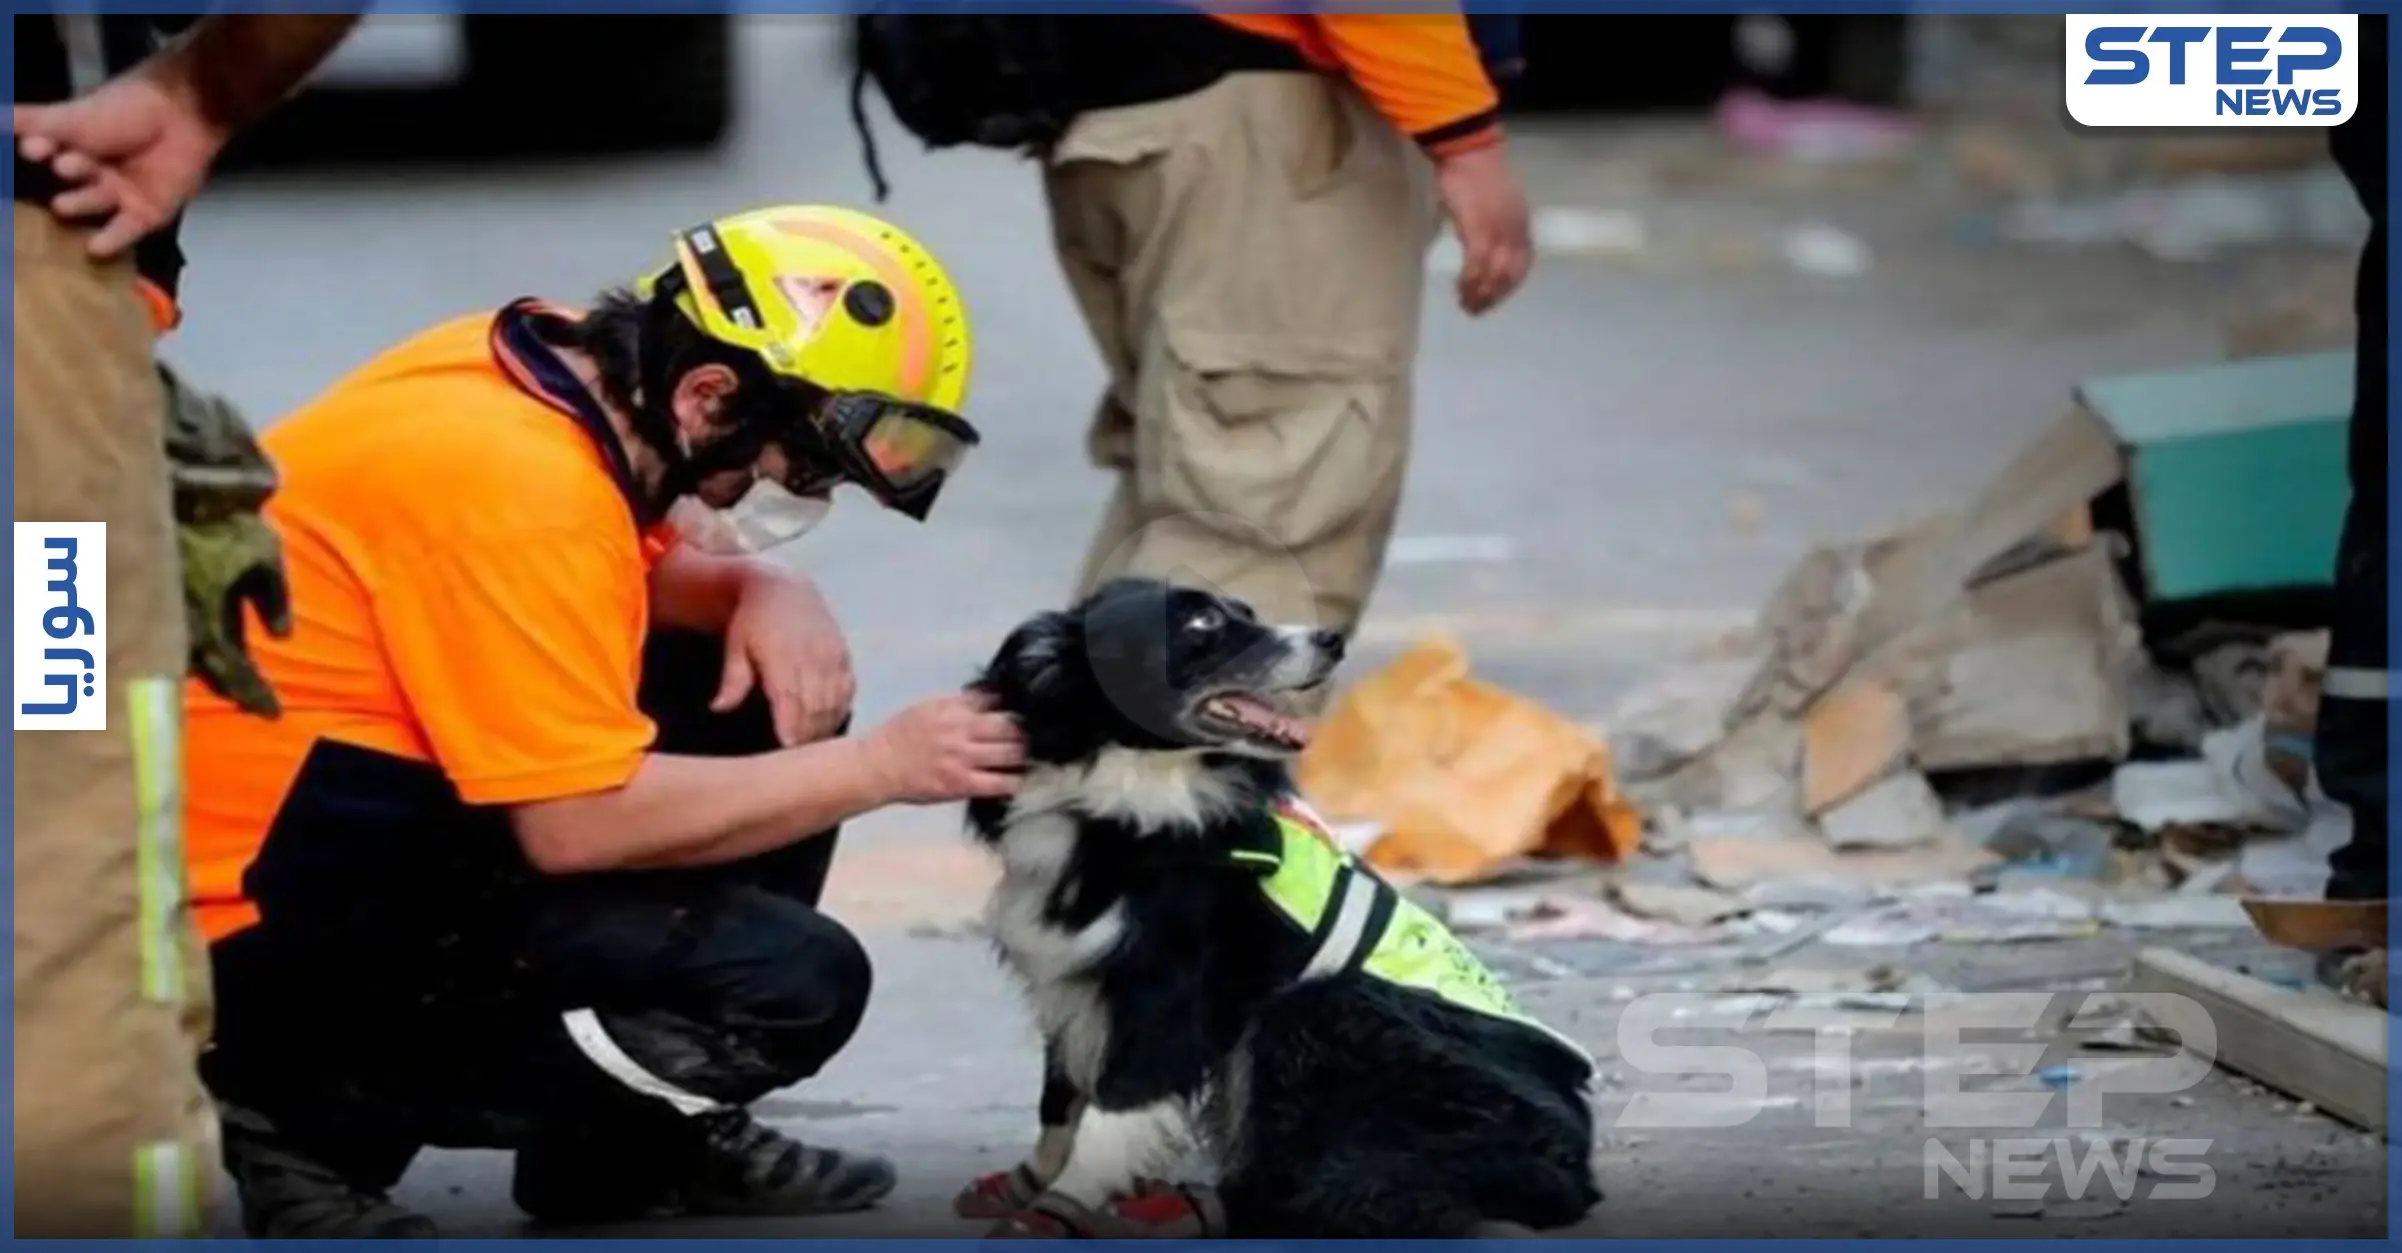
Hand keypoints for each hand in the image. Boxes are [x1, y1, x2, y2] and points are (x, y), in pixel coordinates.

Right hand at [13, 66, 227, 260]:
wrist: (186, 113)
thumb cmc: (128, 109)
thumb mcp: (74, 115)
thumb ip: (33, 120)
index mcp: (70, 147)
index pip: (45, 155)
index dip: (39, 151)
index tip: (32, 149)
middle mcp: (90, 174)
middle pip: (68, 182)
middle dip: (63, 178)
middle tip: (60, 167)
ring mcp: (118, 194)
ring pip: (91, 204)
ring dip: (78, 204)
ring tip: (64, 203)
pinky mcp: (145, 213)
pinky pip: (124, 232)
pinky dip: (110, 240)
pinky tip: (95, 248)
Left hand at [713, 569, 855, 745]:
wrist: (784, 588)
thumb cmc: (752, 621)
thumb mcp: (735, 646)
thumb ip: (733, 680)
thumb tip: (719, 709)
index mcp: (782, 656)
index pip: (791, 700)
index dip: (792, 728)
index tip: (788, 749)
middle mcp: (812, 657)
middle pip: (815, 707)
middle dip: (808, 736)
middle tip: (798, 762)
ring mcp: (832, 656)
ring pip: (834, 702)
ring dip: (824, 727)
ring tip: (813, 750)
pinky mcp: (843, 656)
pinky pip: (847, 691)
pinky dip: (839, 711)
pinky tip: (828, 725)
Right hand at [860, 691, 1024, 803]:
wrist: (876, 766)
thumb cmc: (901, 737)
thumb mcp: (931, 707)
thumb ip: (963, 703)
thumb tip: (993, 696)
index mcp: (954, 709)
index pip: (997, 701)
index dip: (1017, 706)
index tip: (1030, 711)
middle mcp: (960, 730)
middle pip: (1011, 726)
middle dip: (1027, 731)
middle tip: (1038, 737)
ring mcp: (962, 758)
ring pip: (1011, 753)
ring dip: (1026, 755)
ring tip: (1033, 758)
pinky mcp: (960, 784)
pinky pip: (999, 783)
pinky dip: (1014, 781)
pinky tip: (1019, 780)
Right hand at [1432, 141, 1532, 315]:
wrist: (1468, 147)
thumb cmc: (1475, 170)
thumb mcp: (1492, 201)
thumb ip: (1492, 222)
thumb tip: (1480, 242)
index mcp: (1520, 223)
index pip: (1522, 265)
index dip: (1509, 287)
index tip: (1494, 299)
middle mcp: (1515, 229)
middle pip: (1510, 275)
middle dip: (1494, 298)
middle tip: (1476, 310)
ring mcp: (1498, 229)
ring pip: (1494, 274)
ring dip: (1480, 294)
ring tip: (1465, 305)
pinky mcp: (1478, 227)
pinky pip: (1477, 264)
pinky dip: (1470, 281)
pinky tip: (1460, 289)